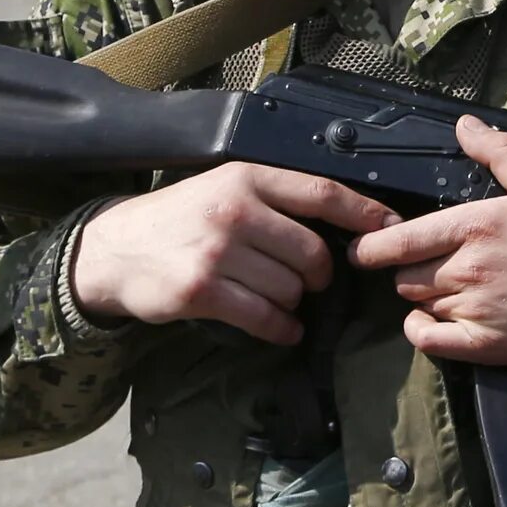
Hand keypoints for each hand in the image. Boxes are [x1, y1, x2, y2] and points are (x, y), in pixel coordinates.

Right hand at [72, 164, 391, 345]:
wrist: (117, 248)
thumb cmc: (182, 218)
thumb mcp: (225, 188)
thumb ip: (275, 199)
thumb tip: (344, 221)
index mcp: (247, 178)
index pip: (321, 193)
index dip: (363, 213)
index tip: (389, 229)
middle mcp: (235, 211)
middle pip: (312, 251)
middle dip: (319, 274)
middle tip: (308, 280)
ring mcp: (217, 252)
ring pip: (290, 288)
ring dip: (293, 302)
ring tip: (279, 300)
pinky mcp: (202, 291)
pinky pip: (265, 317)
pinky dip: (281, 329)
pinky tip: (282, 328)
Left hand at [353, 116, 506, 370]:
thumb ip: (499, 154)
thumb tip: (466, 125)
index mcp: (477, 224)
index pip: (401, 239)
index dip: (374, 246)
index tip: (363, 249)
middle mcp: (468, 267)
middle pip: (406, 276)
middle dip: (411, 271)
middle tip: (432, 267)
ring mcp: (477, 309)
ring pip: (420, 306)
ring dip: (426, 299)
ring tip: (450, 291)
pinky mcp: (490, 346)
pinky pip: (432, 344)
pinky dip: (422, 335)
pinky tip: (430, 326)